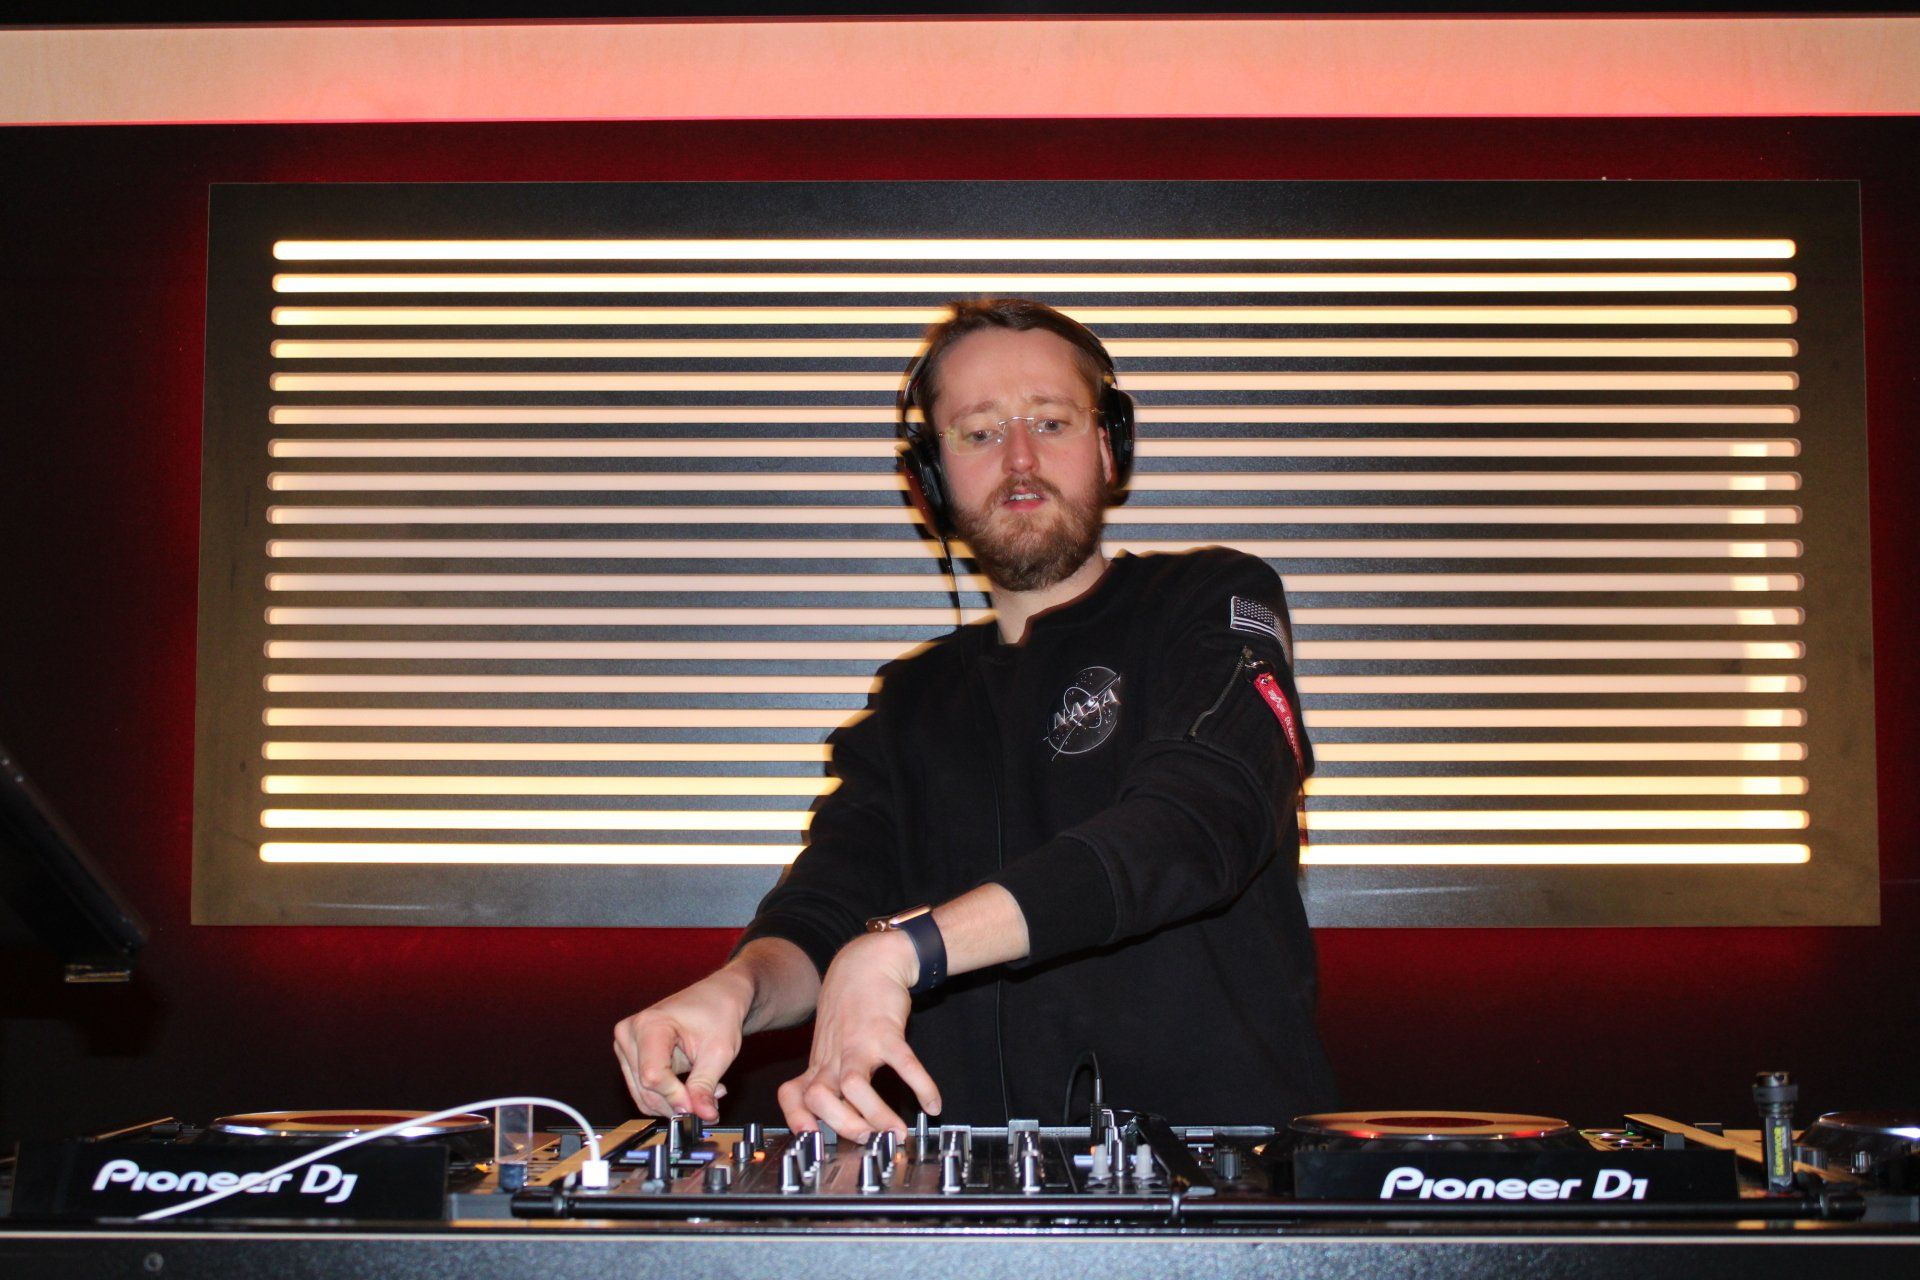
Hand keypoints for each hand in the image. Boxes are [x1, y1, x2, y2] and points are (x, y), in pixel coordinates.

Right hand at [613, 967, 753, 1121]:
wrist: (718, 997)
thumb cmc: (719, 1013)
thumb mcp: (718, 1052)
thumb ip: (705, 1086)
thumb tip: (704, 1117)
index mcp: (649, 1024)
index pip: (653, 1076)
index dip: (676, 1097)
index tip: (701, 1108)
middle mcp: (630, 1033)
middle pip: (646, 1088)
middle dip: (679, 1102)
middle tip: (710, 1104)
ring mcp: (627, 1045)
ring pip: (643, 1094)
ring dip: (674, 1102)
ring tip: (705, 1092)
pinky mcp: (631, 1056)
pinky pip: (643, 1090)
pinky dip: (668, 1097)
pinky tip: (691, 1088)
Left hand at [777, 931, 941, 1140]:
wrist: (867, 963)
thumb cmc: (850, 1007)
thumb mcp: (832, 1042)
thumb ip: (832, 1075)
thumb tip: (844, 1114)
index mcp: (820, 1063)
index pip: (792, 1095)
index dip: (797, 1119)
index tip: (812, 1138)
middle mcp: (834, 1056)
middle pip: (819, 1097)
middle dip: (842, 1126)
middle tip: (868, 1140)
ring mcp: (858, 1043)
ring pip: (854, 1085)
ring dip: (877, 1114)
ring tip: (899, 1131)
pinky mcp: (886, 1031)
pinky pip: (903, 1063)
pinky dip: (921, 1086)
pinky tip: (933, 1104)